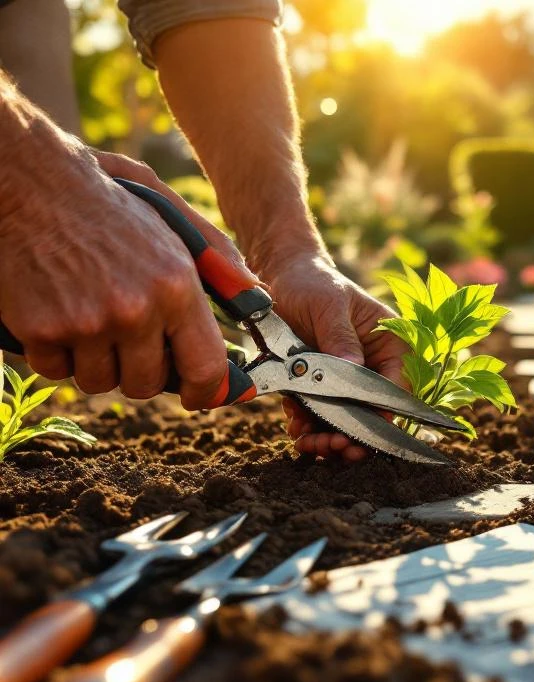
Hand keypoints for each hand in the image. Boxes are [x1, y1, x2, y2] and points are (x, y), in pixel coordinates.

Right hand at [0, 140, 245, 408]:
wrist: (25, 180)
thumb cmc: (105, 200)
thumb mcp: (172, 217)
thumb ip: (217, 258)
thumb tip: (254, 298)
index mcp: (176, 286)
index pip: (205, 367)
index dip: (204, 391)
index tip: (197, 397)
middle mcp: (136, 310)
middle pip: (147, 384)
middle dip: (140, 370)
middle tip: (127, 340)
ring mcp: (86, 322)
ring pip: (100, 382)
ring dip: (95, 362)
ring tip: (89, 318)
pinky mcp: (39, 329)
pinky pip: (55, 370)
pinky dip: (54, 352)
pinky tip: (55, 312)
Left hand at [262, 257, 406, 459]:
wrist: (281, 280)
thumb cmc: (313, 283)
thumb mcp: (329, 305)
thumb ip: (340, 338)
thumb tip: (353, 370)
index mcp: (391, 344)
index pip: (397, 387)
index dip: (381, 414)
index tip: (361, 432)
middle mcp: (375, 367)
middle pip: (374, 412)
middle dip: (353, 434)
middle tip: (333, 447)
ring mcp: (348, 381)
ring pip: (347, 420)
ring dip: (329, 438)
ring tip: (309, 444)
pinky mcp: (322, 389)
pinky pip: (321, 417)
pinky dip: (309, 429)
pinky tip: (298, 432)